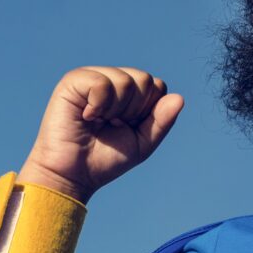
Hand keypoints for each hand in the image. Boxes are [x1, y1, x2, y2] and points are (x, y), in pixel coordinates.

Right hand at [20, 66, 185, 200]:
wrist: (72, 175)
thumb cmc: (104, 160)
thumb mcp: (142, 143)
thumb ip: (161, 121)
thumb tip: (179, 98)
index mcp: (127, 92)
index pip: (156, 85)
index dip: (147, 111)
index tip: (127, 128)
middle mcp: (110, 80)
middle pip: (144, 80)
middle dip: (133, 110)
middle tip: (111, 125)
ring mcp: (91, 77)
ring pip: (125, 81)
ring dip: (115, 110)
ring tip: (97, 122)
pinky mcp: (73, 81)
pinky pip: (102, 83)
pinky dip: (98, 106)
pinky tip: (86, 116)